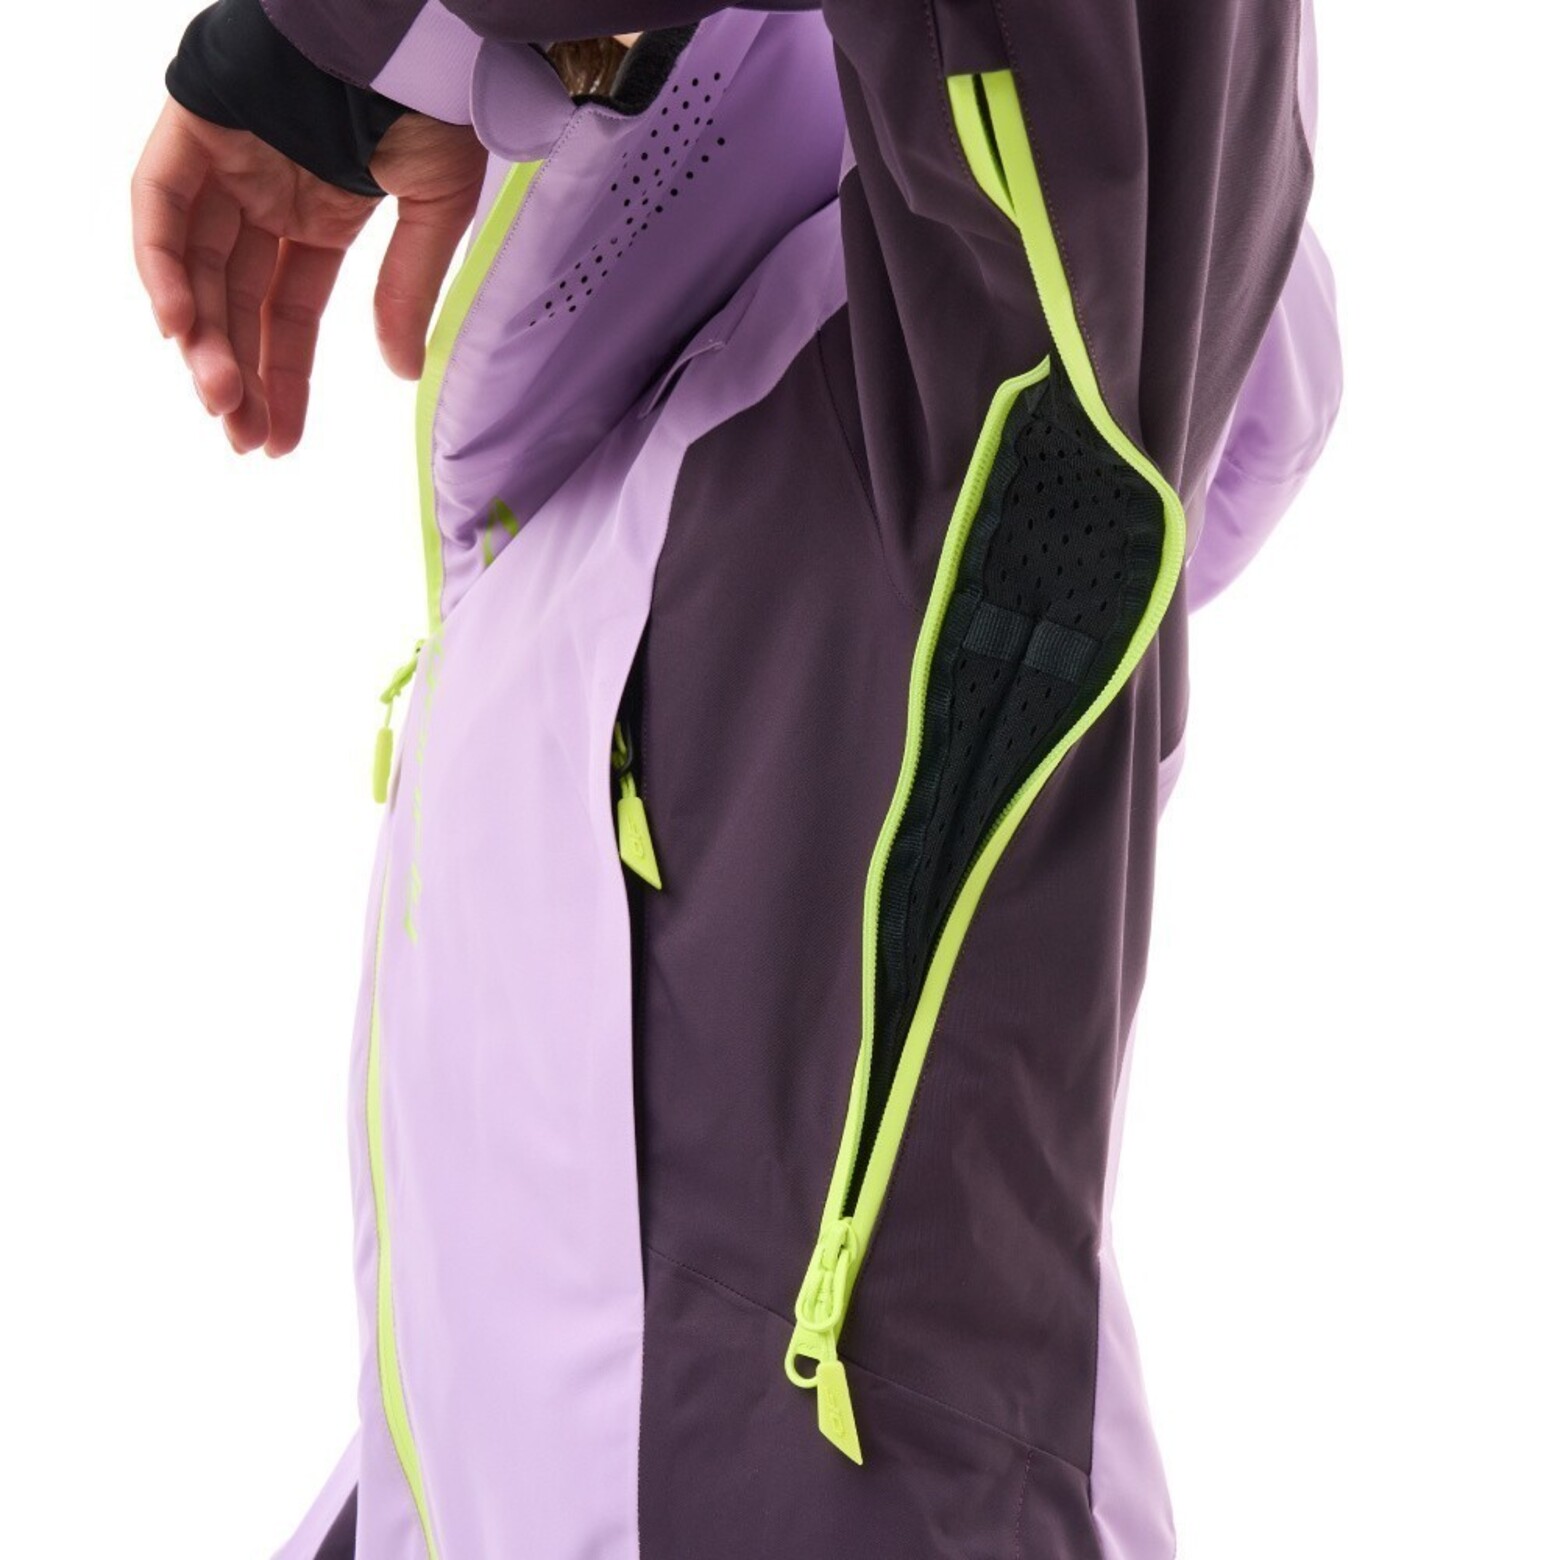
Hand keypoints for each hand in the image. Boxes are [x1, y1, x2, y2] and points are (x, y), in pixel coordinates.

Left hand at [132, 100, 486, 455]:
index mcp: (323, 217)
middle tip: (244, 437)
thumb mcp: (435, 212)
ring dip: (204, 338)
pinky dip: (160, 263)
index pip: (290, 313)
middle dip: (242, 375)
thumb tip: (401, 372)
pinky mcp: (192, 129)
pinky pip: (159, 204)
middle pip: (239, 303)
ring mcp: (227, 165)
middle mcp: (268, 198)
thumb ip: (406, 291)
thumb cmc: (435, 99)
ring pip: (195, 267)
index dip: (286, 378)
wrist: (412, 26)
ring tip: (221, 400)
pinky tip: (182, 326)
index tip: (282, 441)